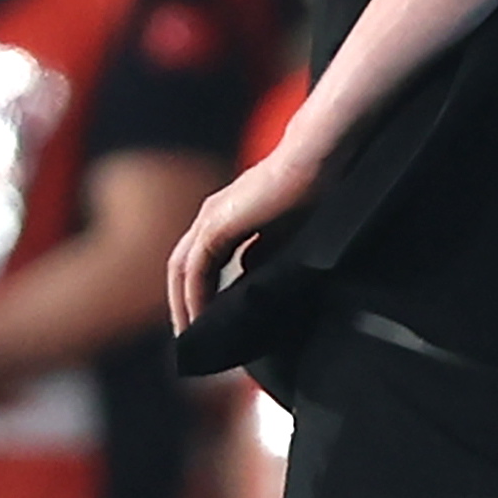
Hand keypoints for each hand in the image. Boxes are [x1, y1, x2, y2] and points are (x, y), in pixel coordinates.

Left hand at [167, 138, 326, 333]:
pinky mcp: (217, 225)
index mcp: (226, 216)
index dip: (198, 291)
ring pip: (181, 271)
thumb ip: (265, 255)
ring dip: (182, 305)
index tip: (206, 320)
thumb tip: (251, 285)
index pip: (199, 261)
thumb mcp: (284, 233)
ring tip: (191, 336)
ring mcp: (210, 218)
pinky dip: (194, 297)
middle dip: (181, 303)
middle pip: (181, 268)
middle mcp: (211, 216)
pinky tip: (201, 319)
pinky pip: (195, 270)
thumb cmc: (311, 189)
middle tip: (189, 337)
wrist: (315, 160)